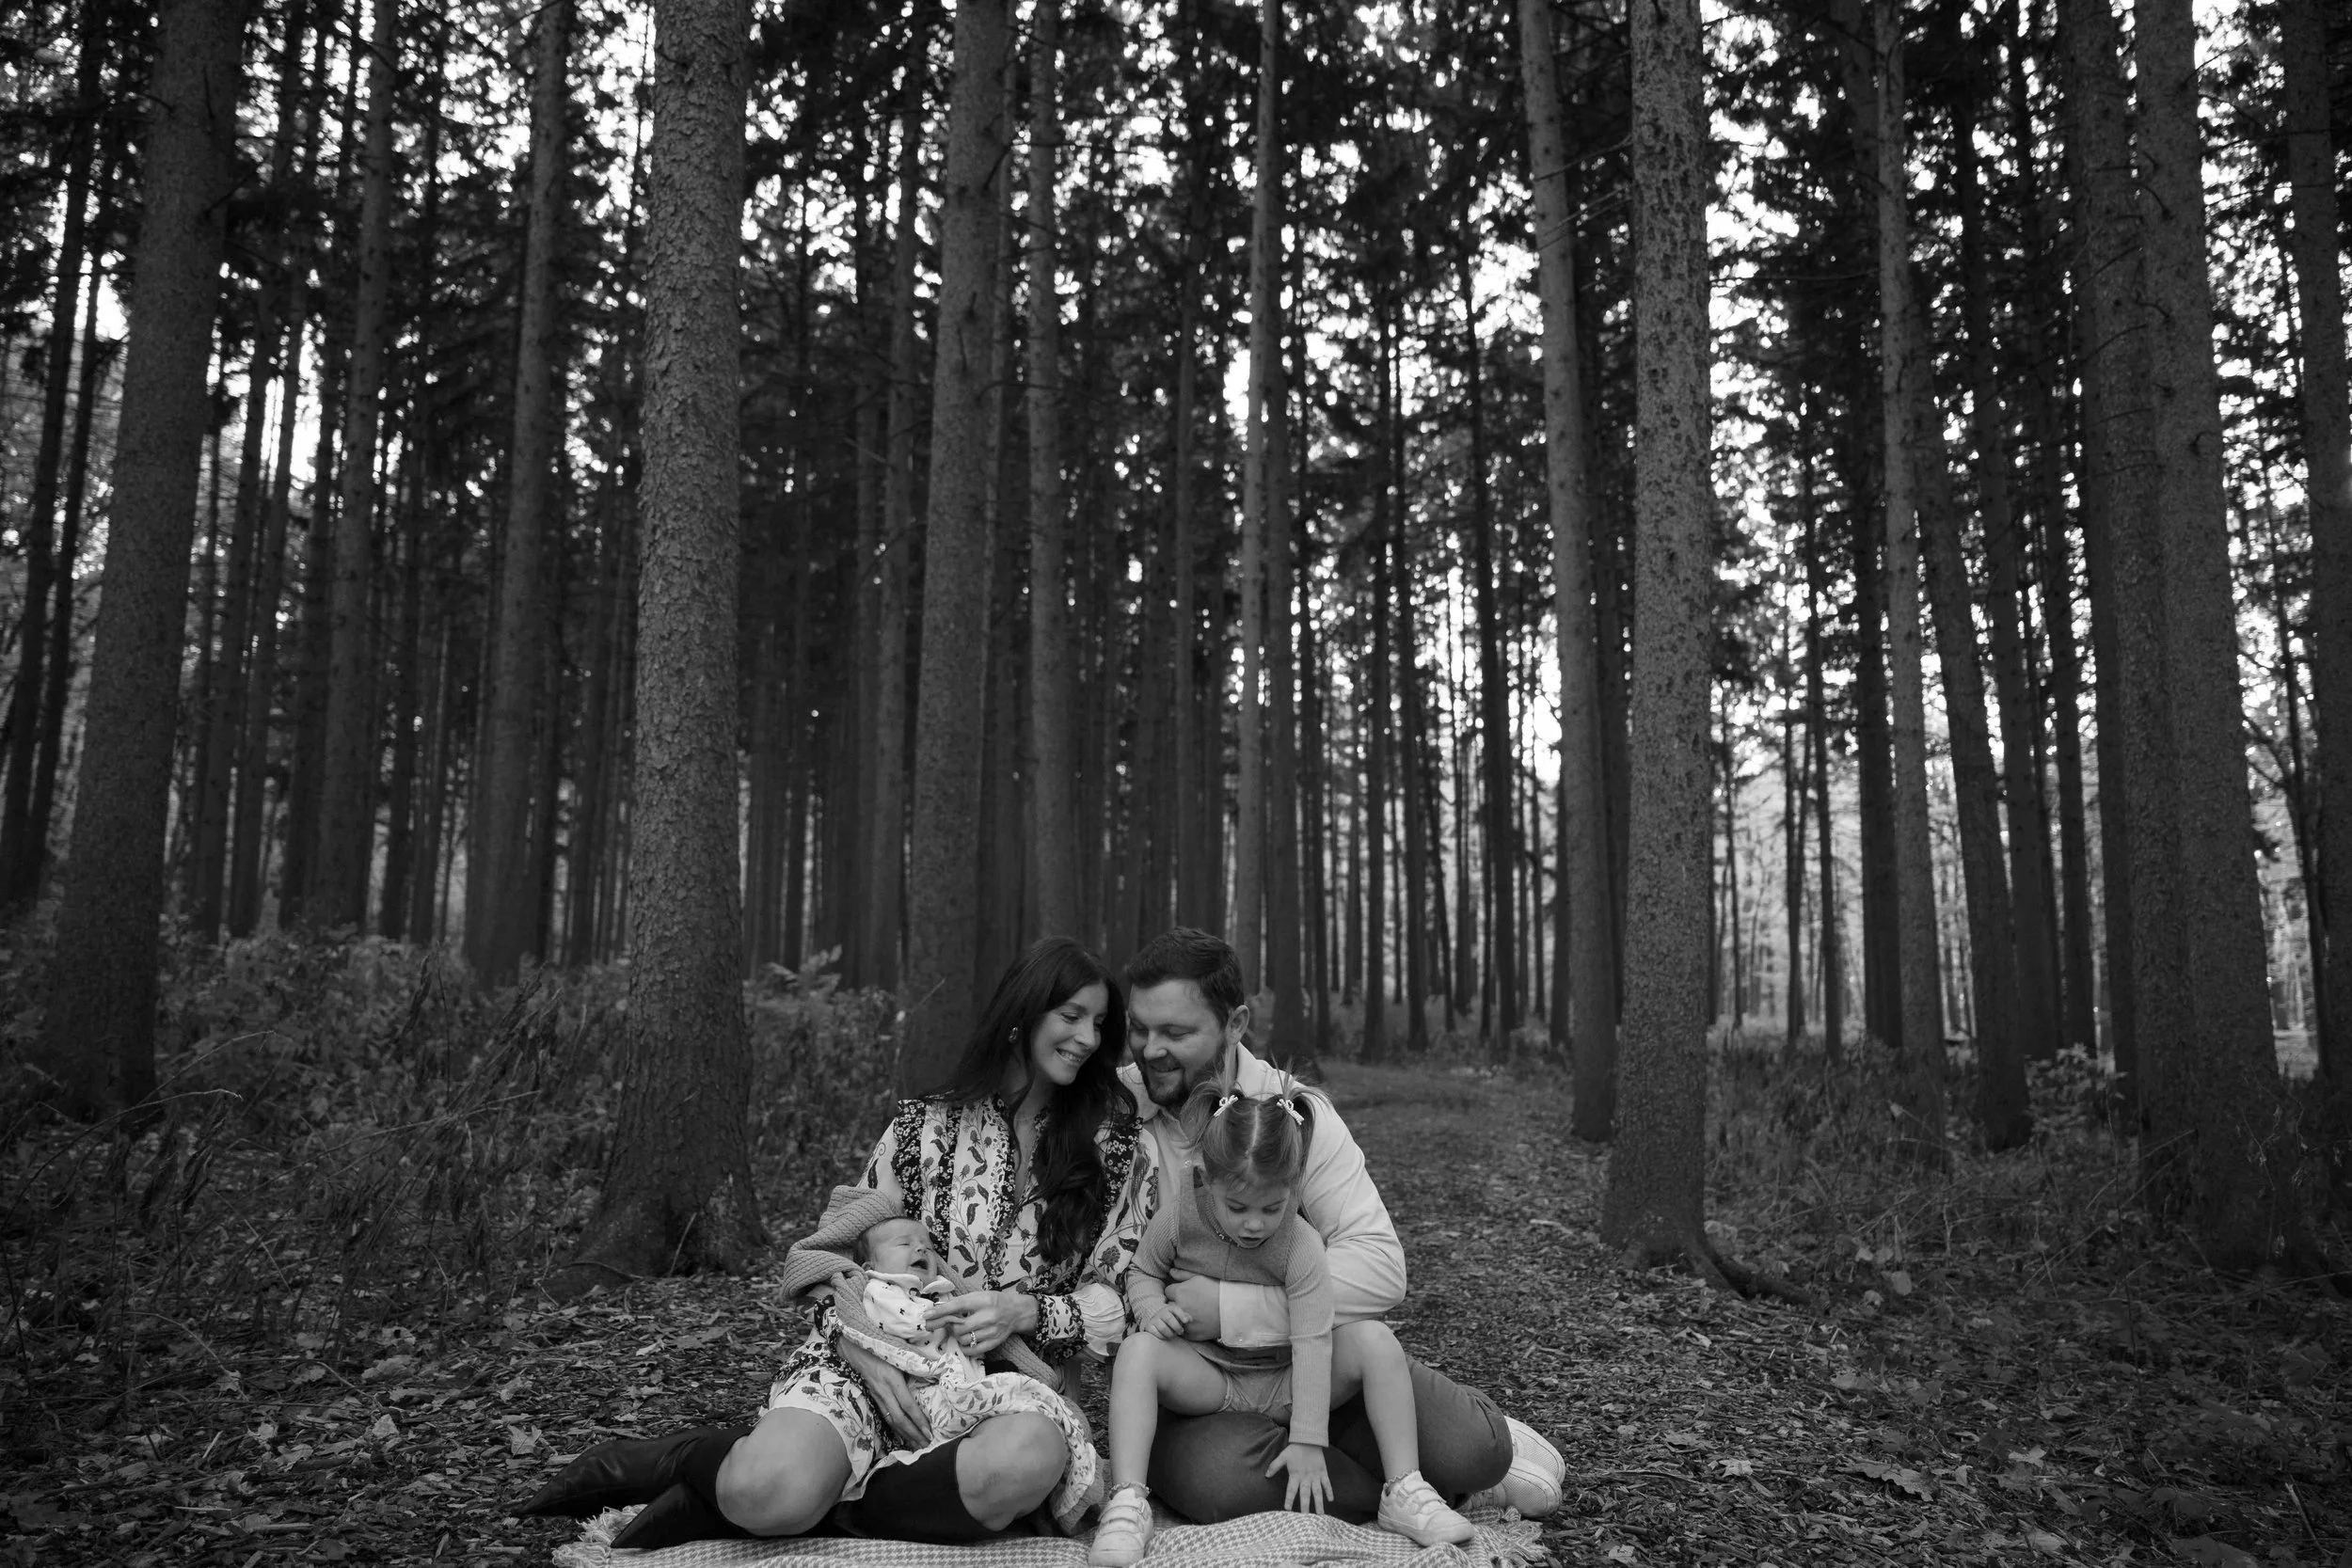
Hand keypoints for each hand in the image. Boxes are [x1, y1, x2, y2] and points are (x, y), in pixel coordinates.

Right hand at [836, 1335, 930, 1447]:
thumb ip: (914, 1366)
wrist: (855, 1349)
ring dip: (905, 1434)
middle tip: (926, 1444)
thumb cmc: (881, 1349)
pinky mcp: (874, 1398)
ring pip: (892, 1420)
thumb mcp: (899, 1354)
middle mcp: (884, 1391)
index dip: (918, 1420)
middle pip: (900, 1418)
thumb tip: (935, 1373)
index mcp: (893, 1379)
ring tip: (917, 1445)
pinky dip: (895, 1428)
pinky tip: (903, 1435)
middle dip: (913, 1433)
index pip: (908, 1405)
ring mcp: (877, 1396)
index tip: (929, 1431)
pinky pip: (886, 1416)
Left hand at [922, 1289, 1038, 1354]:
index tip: (926, 1316)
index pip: (957, 1306)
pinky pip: (972, 1350)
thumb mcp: (978, 1296)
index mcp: (982, 1300)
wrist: (1015, 1311)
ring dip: (957, 1336)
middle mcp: (988, 1316)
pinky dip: (965, 1347)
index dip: (940, 1311)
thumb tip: (936, 1311)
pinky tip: (967, 1340)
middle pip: (959, 1327)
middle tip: (949, 1324)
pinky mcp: (994, 1343)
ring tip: (961, 1330)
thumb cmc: (992, 1301)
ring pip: (964, 1340)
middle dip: (949, 1327)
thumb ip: (960, 1303)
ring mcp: (991, 1331)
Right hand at [1138, 1302, 1190, 1339]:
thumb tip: (1190, 1319)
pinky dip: (1162, 1336)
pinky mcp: (1149, 1326)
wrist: (1155, 1317)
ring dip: (1170, 1334)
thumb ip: (1185, 1317)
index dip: (1182, 1315)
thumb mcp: (1178, 1315)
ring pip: (1163, 1328)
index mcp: (1170, 1308)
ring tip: (1173, 1335)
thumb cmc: (1171, 1318)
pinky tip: (1165, 1336)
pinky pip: (1155, 1333)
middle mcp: (1161, 1312)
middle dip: (1177, 1327)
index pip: (1176, 1309)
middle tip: (1181, 1332)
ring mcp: (1154, 1319)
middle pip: (1169, 1319)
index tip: (1186, 1322)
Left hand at [1162, 1272, 1220, 1341]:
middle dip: (1176, 1304)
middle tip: (1189, 1303)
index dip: (1176, 1292)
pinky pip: (1183, 1332)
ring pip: (1175, 1320)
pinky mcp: (1192, 1335)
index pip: (1168, 1292)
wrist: (1235, 1308)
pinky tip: (1197, 1322)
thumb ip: (1183, 1274)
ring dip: (1180, 1317)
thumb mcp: (1200, 1277)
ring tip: (1193, 1313)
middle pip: (1169, 1306)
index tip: (1184, 1293)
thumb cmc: (1219, 1289)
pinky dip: (1187, 1328)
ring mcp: (1185, 1322)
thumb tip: (1171, 1272)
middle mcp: (1180, 1308)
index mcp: (1181, 1292)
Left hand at [1267, 1442, 1329, 1513]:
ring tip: (1320, 1514)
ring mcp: (1315, 1475)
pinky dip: (1329, 1490)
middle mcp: (1306, 1477)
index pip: (1291, 1489)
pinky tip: (1331, 1500)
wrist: (1309, 1440)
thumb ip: (1274, 1466)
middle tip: (1305, 1517)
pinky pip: (1327, 1483)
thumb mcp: (1283, 1456)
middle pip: (1305, 1493)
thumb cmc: (1295, 1450)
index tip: (1287, 1509)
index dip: (1289, 1499)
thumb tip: (1266, 1475)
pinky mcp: (1323, 1472)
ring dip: (1319, 1502)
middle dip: (1305, 1505)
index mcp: (1295, 1474)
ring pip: (1317, 1491)